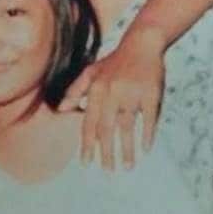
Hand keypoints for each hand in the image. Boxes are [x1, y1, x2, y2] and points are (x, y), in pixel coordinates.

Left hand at [59, 28, 165, 169]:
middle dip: (106, 152)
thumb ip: (76, 91)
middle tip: (107, 171)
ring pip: (127, 126)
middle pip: (106, 128)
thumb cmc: (115, 61)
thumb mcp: (92, 72)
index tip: (85, 163)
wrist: (142, 42)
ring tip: (127, 167)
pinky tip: (145, 149)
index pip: (89, 122)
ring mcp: (132, 93)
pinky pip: (148, 118)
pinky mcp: (151, 93)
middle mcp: (112, 92)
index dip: (87, 143)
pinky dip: (147, 134)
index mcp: (96, 89)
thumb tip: (61, 110)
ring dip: (126, 149)